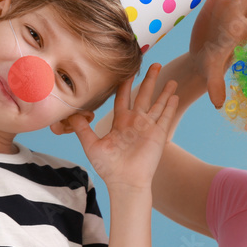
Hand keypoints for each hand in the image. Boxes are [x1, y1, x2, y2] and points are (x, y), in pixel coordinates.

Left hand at [70, 64, 178, 190]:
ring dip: (164, 91)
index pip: (123, 97)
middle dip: (149, 79)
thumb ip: (83, 128)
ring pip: (157, 104)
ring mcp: (148, 127)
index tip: (128, 68)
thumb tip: (71, 113)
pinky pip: (165, 116)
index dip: (125, 83)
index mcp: (121, 122)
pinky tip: (175, 94)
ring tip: (170, 77)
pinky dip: (170, 105)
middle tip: (154, 63)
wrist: (125, 182)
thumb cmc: (108, 167)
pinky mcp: (158, 134)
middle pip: (143, 95)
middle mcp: (135, 122)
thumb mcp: (91, 144)